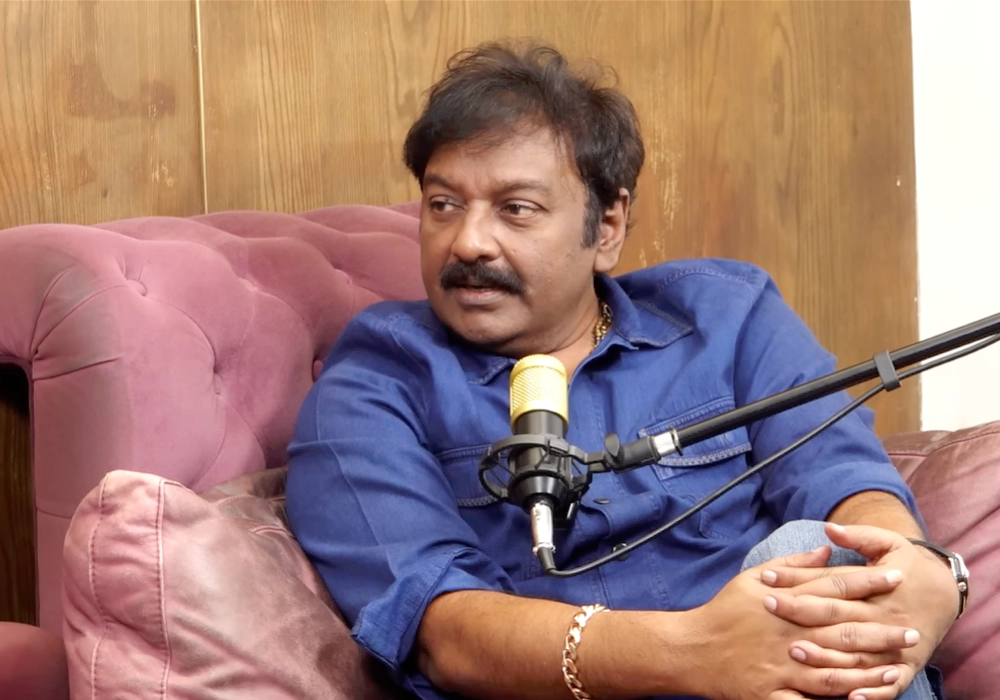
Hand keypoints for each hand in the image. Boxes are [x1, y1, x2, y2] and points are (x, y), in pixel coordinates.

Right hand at [693, 548, 909, 699]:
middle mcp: (787, 633)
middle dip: (880, 630)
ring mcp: (782, 667)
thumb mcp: (752, 577)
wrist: (692, 649)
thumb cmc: (724, 611)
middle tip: (912, 630)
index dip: (867, 581)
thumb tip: (827, 550)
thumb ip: (793, 564)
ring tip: (898, 667)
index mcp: (783, 601)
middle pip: (842, 630)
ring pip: (834, 670)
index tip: (896, 576)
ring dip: (868, 670)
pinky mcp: (773, 693)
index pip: (833, 587)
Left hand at [760, 523, 957, 699]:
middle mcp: (885, 617)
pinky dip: (871, 693)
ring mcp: (895, 645)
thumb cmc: (908, 565)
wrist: (945, 593)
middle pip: (838, 618)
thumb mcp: (889, 543)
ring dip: (826, 656)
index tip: (766, 576)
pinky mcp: (906, 667)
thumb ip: (859, 536)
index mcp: (878, 587)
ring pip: (856, 654)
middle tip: (768, 608)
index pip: (831, 584)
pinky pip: (888, 686)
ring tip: (794, 652)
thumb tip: (829, 528)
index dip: (798, 580)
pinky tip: (848, 697)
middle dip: (801, 614)